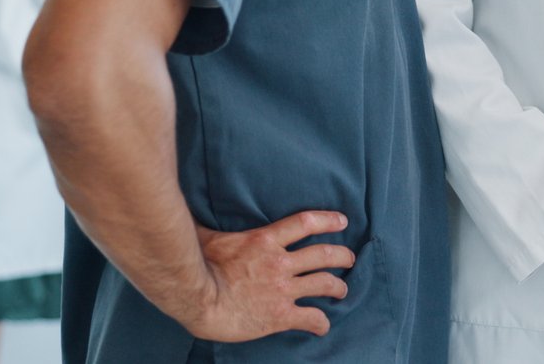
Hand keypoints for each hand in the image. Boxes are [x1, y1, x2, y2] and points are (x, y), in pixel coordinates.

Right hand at [176, 210, 355, 341]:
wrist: (198, 300)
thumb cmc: (197, 267)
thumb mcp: (208, 237)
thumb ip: (211, 226)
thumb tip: (194, 217)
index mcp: (265, 240)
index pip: (306, 223)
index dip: (328, 220)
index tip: (343, 221)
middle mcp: (281, 263)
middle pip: (323, 254)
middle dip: (341, 255)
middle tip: (349, 258)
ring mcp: (283, 289)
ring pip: (324, 283)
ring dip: (338, 286)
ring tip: (342, 290)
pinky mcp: (281, 315)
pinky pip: (311, 318)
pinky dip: (321, 323)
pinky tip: (322, 326)